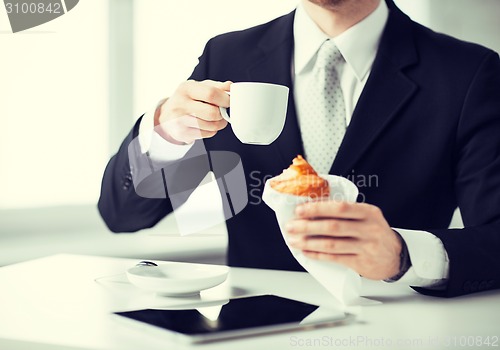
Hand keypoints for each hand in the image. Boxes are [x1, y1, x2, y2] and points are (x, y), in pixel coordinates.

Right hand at [154, 80, 231, 144]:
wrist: (166, 115)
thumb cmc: (187, 99)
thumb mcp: (199, 87)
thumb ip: (216, 86)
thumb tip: (231, 87)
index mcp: (186, 88)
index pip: (211, 94)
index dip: (225, 99)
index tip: (229, 101)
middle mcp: (181, 104)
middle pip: (212, 113)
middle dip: (222, 113)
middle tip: (222, 111)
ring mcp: (180, 120)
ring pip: (212, 126)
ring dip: (219, 123)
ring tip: (215, 118)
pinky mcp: (182, 133)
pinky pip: (207, 134)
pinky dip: (212, 130)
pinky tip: (206, 124)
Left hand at [286, 201, 401, 279]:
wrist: (395, 256)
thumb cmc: (375, 233)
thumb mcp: (367, 217)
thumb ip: (345, 213)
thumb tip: (312, 210)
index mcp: (368, 212)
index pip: (340, 207)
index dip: (317, 208)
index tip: (300, 210)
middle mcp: (369, 228)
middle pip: (333, 226)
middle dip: (307, 226)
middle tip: (291, 226)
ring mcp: (366, 247)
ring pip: (331, 243)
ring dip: (308, 242)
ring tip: (294, 240)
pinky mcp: (361, 263)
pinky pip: (335, 258)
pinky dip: (318, 254)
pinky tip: (307, 251)